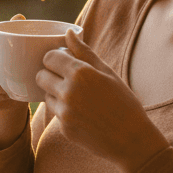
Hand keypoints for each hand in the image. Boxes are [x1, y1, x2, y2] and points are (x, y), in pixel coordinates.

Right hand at [0, 14, 30, 146]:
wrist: (5, 81)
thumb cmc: (9, 56)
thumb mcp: (12, 43)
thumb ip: (14, 30)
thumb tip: (19, 17)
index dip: (0, 46)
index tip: (17, 52)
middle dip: (1, 70)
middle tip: (20, 73)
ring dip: (2, 86)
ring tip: (17, 85)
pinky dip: (1, 98)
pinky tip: (11, 95)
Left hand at [36, 27, 167, 172]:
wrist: (132, 140)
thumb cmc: (123, 102)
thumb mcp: (107, 72)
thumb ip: (84, 52)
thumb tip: (68, 32)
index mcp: (81, 73)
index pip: (49, 57)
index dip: (55, 58)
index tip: (63, 61)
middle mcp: (69, 92)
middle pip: (40, 76)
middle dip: (49, 74)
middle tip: (65, 78)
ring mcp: (65, 112)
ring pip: (45, 95)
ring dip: (55, 93)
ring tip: (77, 97)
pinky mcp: (64, 128)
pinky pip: (55, 113)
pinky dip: (64, 111)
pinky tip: (82, 113)